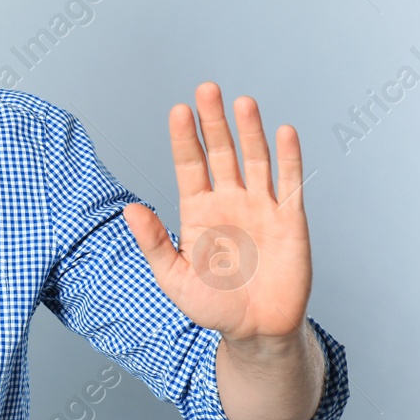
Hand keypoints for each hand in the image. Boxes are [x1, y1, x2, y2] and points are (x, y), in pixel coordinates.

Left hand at [123, 83, 310, 343]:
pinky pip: (289, 184)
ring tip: (242, 102)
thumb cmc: (212, 304)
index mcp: (197, 211)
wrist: (255, 330)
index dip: (185, 139)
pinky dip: (288, 158)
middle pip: (220, 153)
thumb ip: (153, 242)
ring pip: (254, 160)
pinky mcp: (290, 221)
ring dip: (249, 131)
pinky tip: (283, 132)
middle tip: (206, 89)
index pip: (189, 165)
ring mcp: (260, 207)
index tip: (178, 110)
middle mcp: (228, 201)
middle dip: (213, 122)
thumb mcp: (173, 277)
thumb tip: (129, 209)